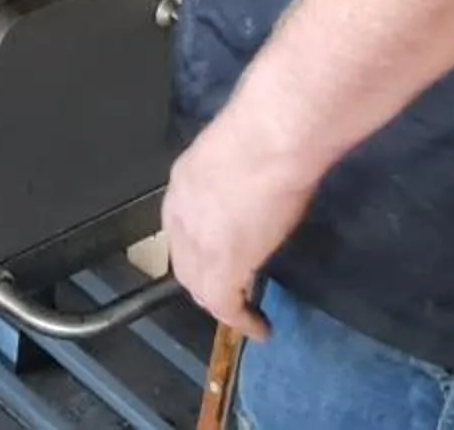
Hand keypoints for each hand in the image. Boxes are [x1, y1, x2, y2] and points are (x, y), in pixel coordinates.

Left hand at [163, 105, 321, 340]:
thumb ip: (238, 168)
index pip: (182, 226)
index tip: (219, 256)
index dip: (198, 246)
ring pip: (198, 286)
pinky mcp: (222, 265)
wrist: (272, 136)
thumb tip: (258, 171)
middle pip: (184, 260)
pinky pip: (225, 304)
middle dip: (203, 280)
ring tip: (241, 312)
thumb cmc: (267, 127)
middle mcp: (181, 213)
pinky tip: (259, 326)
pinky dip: (241, 320)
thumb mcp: (240, 146)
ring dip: (220, 302)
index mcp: (185, 180)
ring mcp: (198, 240)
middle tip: (230, 293)